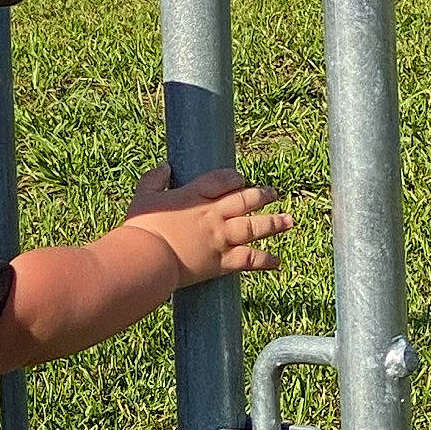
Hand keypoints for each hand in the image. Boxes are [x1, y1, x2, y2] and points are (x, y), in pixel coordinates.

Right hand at [123, 162, 291, 286]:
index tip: (240, 180)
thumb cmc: (141, 229)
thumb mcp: (143, 198)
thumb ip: (153, 180)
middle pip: (246, 200)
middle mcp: (214, 215)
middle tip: (272, 194)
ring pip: (255, 227)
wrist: (147, 258)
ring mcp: (221, 238)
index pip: (224, 180)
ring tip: (288, 220)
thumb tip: (164, 167)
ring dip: (274, 223)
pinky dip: (266, 261)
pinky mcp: (221, 262)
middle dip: (262, 196)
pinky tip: (277, 261)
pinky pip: (250, 260)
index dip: (235, 178)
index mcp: (195, 196)